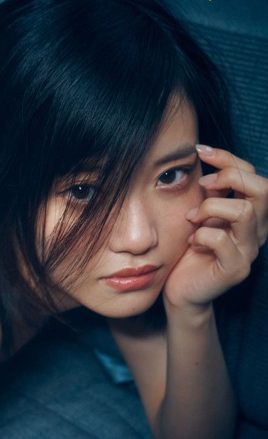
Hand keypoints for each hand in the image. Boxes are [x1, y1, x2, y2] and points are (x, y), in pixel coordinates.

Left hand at [164, 145, 267, 311]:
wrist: (180, 288)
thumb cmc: (189, 248)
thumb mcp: (201, 212)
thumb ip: (211, 190)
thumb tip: (204, 153)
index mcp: (251, 213)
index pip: (253, 175)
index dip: (228, 158)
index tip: (199, 150)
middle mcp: (257, 231)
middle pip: (263, 189)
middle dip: (229, 177)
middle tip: (203, 185)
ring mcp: (249, 251)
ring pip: (244, 211)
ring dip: (211, 207)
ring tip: (192, 218)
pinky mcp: (236, 269)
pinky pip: (221, 239)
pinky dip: (201, 235)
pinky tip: (192, 242)